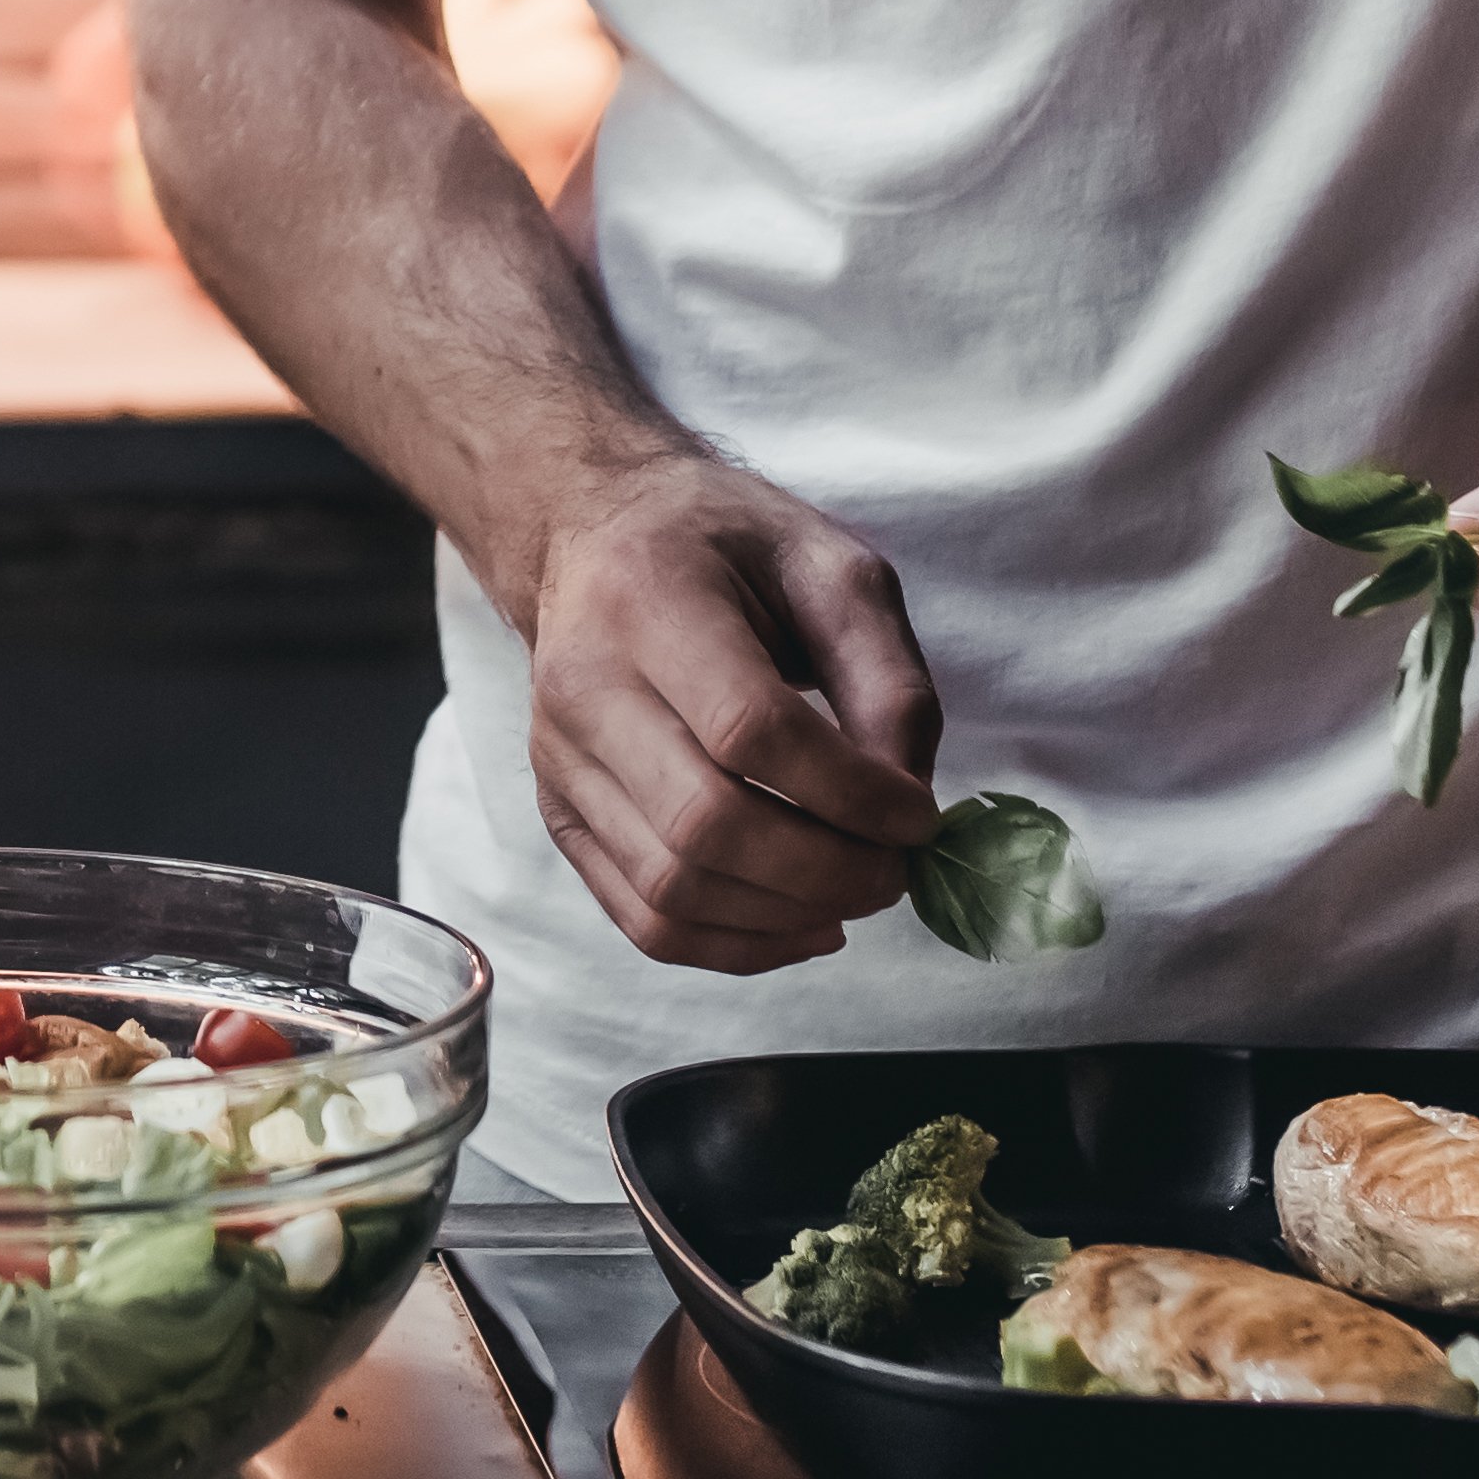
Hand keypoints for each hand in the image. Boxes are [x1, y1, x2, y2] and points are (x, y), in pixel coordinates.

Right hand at [515, 452, 942, 971]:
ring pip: (671, 888)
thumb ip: (887, 678)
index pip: (750, 729)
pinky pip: (644, 919)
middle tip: (895, 870)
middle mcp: (584, 686)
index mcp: (649, 601)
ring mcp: (560, 761)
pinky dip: (736, 946)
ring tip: (856, 893)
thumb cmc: (725, 545)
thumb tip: (908, 806)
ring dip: (786, 917)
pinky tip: (803, 925)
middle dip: (826, 870)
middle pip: (705, 824)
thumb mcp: (832, 567)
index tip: (919, 815)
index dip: (850, 793)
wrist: (594, 532)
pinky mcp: (559, 813)